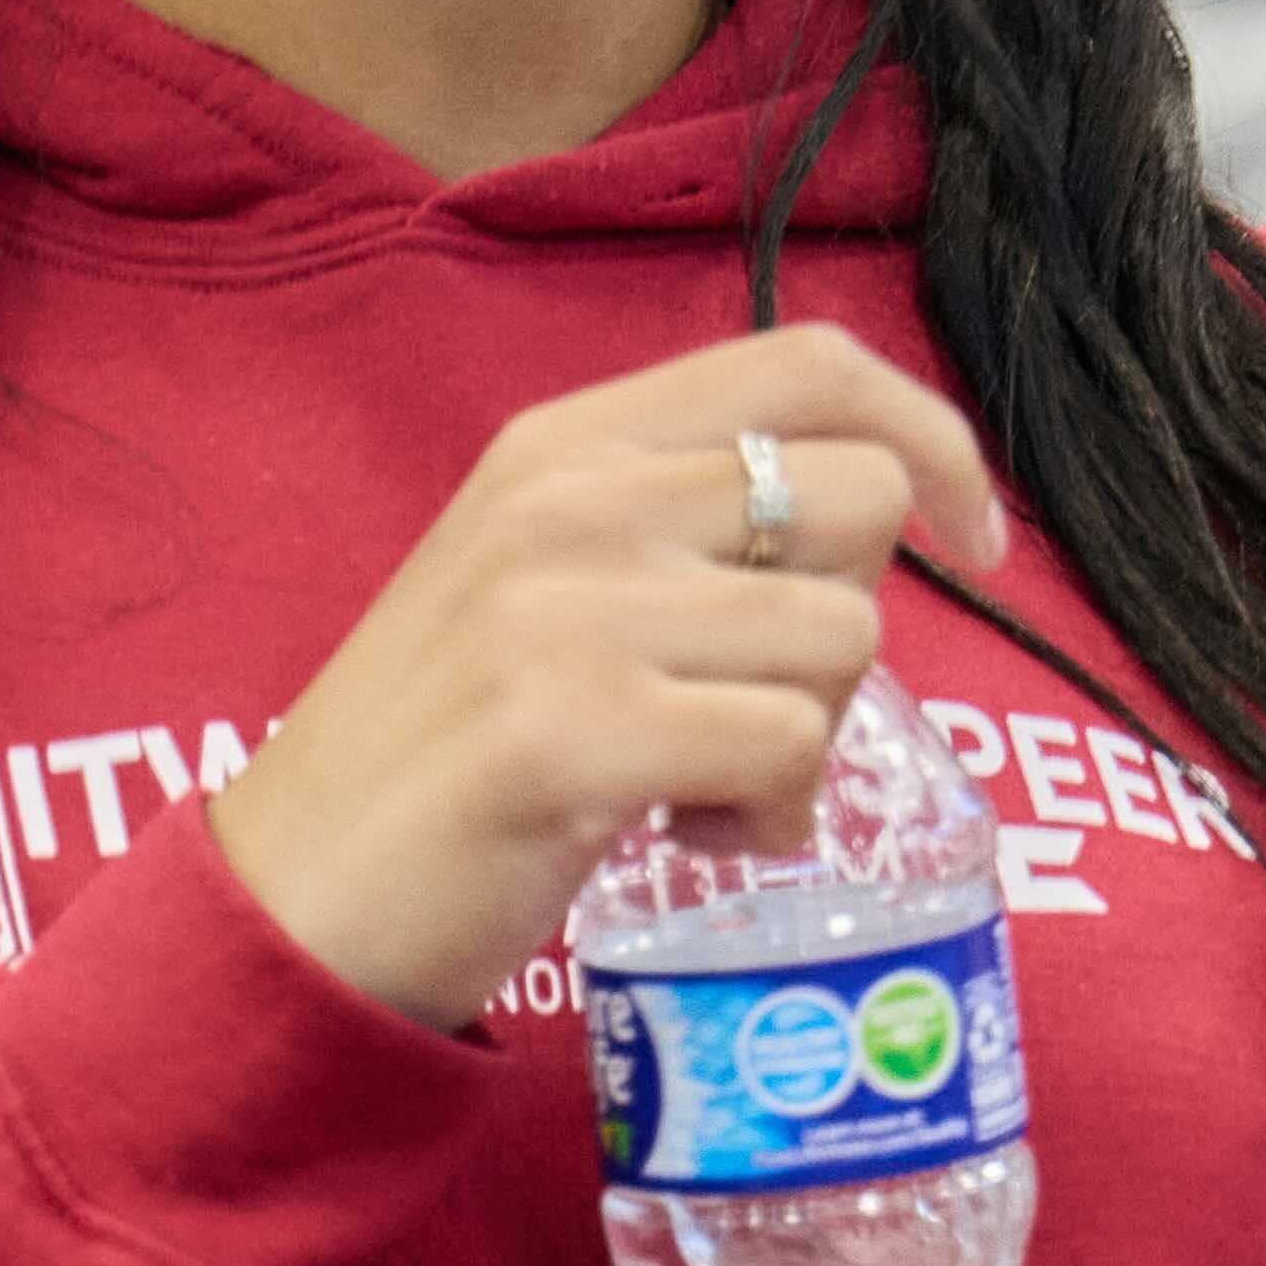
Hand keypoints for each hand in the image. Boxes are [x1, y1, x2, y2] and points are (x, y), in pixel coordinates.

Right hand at [205, 325, 1013, 1023]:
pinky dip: (771, 815)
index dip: (933, 436)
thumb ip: (677, 526)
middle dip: (854, 628)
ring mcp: (567, 606)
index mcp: (564, 442)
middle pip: (862, 501)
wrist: (290, 904)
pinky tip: (688, 833)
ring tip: (695, 789)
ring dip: (807, 746)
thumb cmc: (443, 757)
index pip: (813, 362)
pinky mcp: (572, 728)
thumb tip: (877, 513)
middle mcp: (570, 496)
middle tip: (757, 714)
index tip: (975, 539)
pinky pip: (790, 745)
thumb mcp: (543, 584)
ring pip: (840, 636)